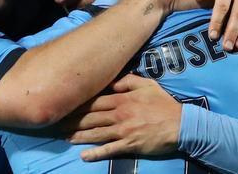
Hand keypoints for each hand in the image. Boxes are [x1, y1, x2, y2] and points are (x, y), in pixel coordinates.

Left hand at [66, 74, 181, 160]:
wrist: (181, 124)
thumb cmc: (163, 103)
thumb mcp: (147, 85)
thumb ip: (128, 81)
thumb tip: (111, 83)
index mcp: (121, 100)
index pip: (93, 102)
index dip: (77, 105)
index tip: (63, 106)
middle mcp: (119, 115)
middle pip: (90, 118)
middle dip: (72, 121)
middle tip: (56, 123)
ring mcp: (123, 131)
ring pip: (96, 133)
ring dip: (78, 136)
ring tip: (63, 137)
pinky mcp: (129, 145)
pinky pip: (110, 149)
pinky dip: (96, 153)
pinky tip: (83, 156)